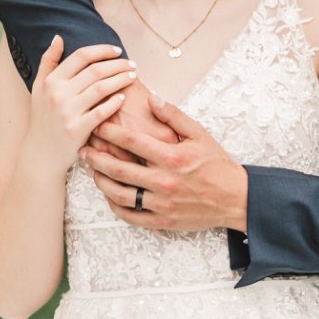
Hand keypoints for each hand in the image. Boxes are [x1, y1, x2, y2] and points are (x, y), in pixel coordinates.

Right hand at [27, 36, 138, 171]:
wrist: (39, 153)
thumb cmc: (43, 118)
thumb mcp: (39, 88)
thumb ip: (48, 61)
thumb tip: (58, 38)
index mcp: (51, 81)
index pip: (81, 56)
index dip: (102, 50)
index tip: (117, 51)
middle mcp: (58, 93)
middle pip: (95, 71)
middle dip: (118, 65)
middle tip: (132, 65)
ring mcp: (67, 112)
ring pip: (101, 88)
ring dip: (121, 80)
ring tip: (132, 77)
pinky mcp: (77, 129)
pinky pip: (102, 111)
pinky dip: (115, 103)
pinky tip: (124, 98)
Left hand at [79, 94, 247, 230]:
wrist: (236, 199)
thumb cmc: (216, 164)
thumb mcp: (200, 134)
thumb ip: (174, 116)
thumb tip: (151, 98)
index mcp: (173, 157)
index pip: (131, 141)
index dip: (108, 132)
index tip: (95, 124)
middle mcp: (164, 182)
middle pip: (118, 169)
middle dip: (95, 157)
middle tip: (82, 149)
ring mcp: (162, 204)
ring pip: (119, 194)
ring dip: (101, 181)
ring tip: (91, 170)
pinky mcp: (162, 221)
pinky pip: (130, 216)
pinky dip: (114, 205)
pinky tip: (108, 194)